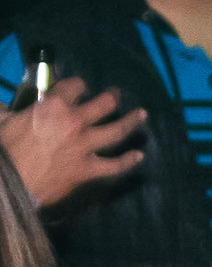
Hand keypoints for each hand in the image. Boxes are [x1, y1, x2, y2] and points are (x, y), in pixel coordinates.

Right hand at [0, 78, 145, 205]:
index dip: (78, 85)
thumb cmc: (4, 148)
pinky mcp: (89, 169)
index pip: (74, 87)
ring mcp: (85, 146)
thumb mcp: (1, 120)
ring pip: (117, 131)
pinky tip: (139, 156)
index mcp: (54, 106)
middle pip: (103, 104)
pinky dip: (128, 161)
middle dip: (112, 97)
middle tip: (117, 94)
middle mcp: (75, 122)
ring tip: (141, 114)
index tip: (80, 87)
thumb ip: (7, 110)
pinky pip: (114, 165)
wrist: (9, 181)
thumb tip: (3, 106)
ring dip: (131, 121)